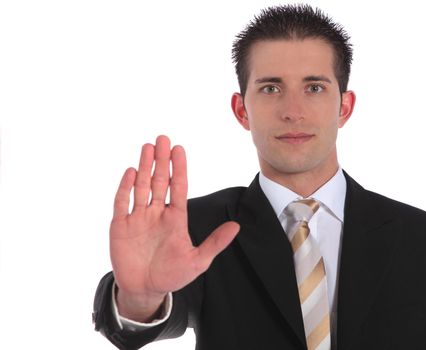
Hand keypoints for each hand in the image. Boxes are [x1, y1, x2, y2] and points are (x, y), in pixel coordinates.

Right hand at [110, 135, 239, 320]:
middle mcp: (156, 213)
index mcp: (175, 218)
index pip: (178, 187)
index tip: (179, 149)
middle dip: (161, 160)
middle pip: (159, 181)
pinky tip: (131, 172)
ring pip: (141, 186)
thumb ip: (215, 243)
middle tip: (163, 139)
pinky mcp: (121, 226)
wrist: (145, 290)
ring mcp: (138, 218)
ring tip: (148, 147)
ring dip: (144, 167)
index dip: (179, 168)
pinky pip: (122, 203)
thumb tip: (236, 226)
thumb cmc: (172, 275)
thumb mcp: (198, 261)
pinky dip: (125, 187)